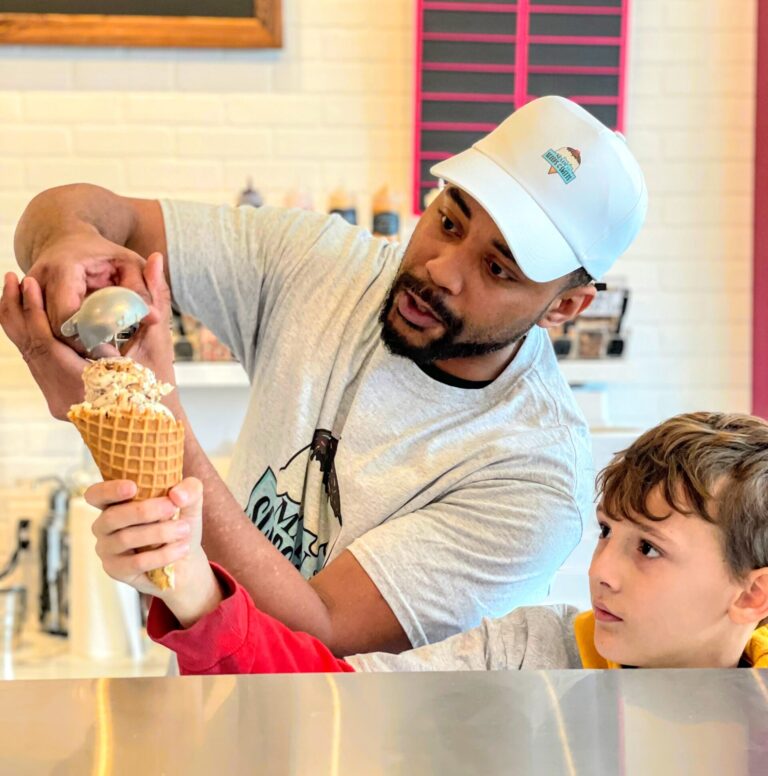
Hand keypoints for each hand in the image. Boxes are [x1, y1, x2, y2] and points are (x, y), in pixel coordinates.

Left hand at [0, 252, 175, 421]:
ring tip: (15, 288)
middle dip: (20, 310)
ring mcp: (57, 401)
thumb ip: (154, 297)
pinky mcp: (55, 399)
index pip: (48, 344)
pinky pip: (35, 364)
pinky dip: (29, 337)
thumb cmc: (159, 390)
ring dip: (20, 321)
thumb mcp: (158, 342)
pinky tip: (27, 313)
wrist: (153, 428)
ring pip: (28, 355)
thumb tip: (156, 258)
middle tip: (15, 278)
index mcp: (87, 388)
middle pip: (31, 348)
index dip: (35, 310)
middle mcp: (64, 398)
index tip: (30, 281)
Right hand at [25, 228, 150, 348]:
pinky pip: (44, 331)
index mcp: (62, 269)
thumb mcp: (130, 265)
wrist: (70, 241)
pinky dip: (65, 342)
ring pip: (46, 334)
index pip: (67, 315)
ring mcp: (28, 294)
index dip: (88, 338)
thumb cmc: (105, 255)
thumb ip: (144, 290)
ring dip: (72, 348)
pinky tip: (86, 347)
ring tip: (99, 355)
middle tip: (106, 360)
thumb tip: (153, 317)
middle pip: (53, 330)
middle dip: (80, 348)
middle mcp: (37, 281)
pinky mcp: (28, 304)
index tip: (110, 353)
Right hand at [88, 477, 221, 624]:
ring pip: (125, 538)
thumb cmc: (181, 523)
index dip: (109, 490)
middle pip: (112, 516)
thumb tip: (176, 495)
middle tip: (171, 508)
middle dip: (143, 510)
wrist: (187, 561)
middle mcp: (104, 526)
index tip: (133, 487)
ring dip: (158, 532)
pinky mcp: (117, 570)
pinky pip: (136, 562)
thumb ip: (190, 489)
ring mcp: (107, 549)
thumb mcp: (191, 502)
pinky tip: (181, 549)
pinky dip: (162, 555)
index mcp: (115, 503)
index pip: (95, 494)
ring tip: (184, 529)